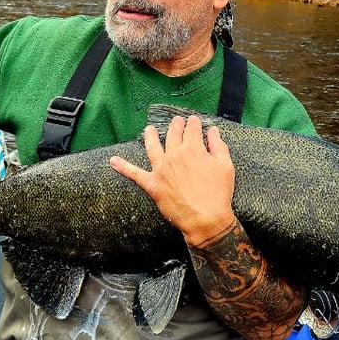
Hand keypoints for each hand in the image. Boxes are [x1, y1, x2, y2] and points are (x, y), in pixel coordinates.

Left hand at [110, 114, 235, 246]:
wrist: (206, 219)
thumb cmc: (218, 194)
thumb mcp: (225, 166)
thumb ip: (218, 146)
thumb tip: (212, 131)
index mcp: (193, 149)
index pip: (192, 130)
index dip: (193, 123)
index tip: (193, 120)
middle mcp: (174, 155)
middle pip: (173, 135)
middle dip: (175, 125)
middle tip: (176, 121)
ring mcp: (161, 170)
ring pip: (152, 147)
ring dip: (150, 136)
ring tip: (148, 130)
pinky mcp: (153, 185)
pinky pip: (134, 174)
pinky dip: (123, 167)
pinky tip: (113, 161)